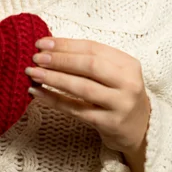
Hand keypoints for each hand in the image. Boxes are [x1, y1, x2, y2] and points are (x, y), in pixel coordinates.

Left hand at [25, 37, 150, 153]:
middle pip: (89, 66)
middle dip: (59, 60)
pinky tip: (37, 93)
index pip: (92, 48)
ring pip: (82, 88)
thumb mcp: (113, 72)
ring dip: (54, 79)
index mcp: (127, 64)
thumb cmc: (117, 92)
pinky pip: (76, 110)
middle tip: (36, 57)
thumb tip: (49, 46)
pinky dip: (54, 100)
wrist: (139, 128)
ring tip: (32, 73)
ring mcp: (120, 105)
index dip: (65, 44)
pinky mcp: (109, 124)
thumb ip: (89, 58)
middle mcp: (128, 83)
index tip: (42, 43)